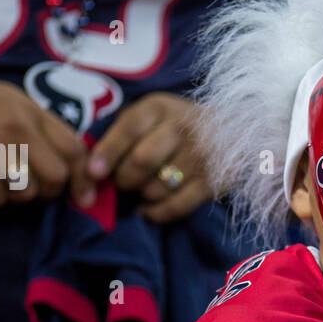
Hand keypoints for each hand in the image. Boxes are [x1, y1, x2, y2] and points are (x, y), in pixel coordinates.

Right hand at [0, 73, 91, 208]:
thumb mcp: (17, 102)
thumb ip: (48, 130)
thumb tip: (82, 167)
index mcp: (30, 113)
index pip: (74, 150)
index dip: (84, 177)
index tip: (84, 195)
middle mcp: (16, 131)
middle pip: (56, 177)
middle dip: (51, 188)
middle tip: (35, 181)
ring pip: (27, 194)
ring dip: (20, 193)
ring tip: (3, 174)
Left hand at [85, 92, 211, 223]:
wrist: (229, 129)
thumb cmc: (173, 125)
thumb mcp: (149, 115)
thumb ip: (122, 132)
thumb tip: (92, 167)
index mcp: (161, 108)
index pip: (129, 129)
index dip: (108, 153)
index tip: (93, 173)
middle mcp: (183, 128)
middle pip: (143, 161)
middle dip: (124, 178)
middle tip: (122, 182)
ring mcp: (201, 157)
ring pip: (158, 187)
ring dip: (142, 195)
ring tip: (142, 190)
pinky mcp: (213, 183)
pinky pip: (177, 206)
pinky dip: (157, 213)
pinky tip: (148, 209)